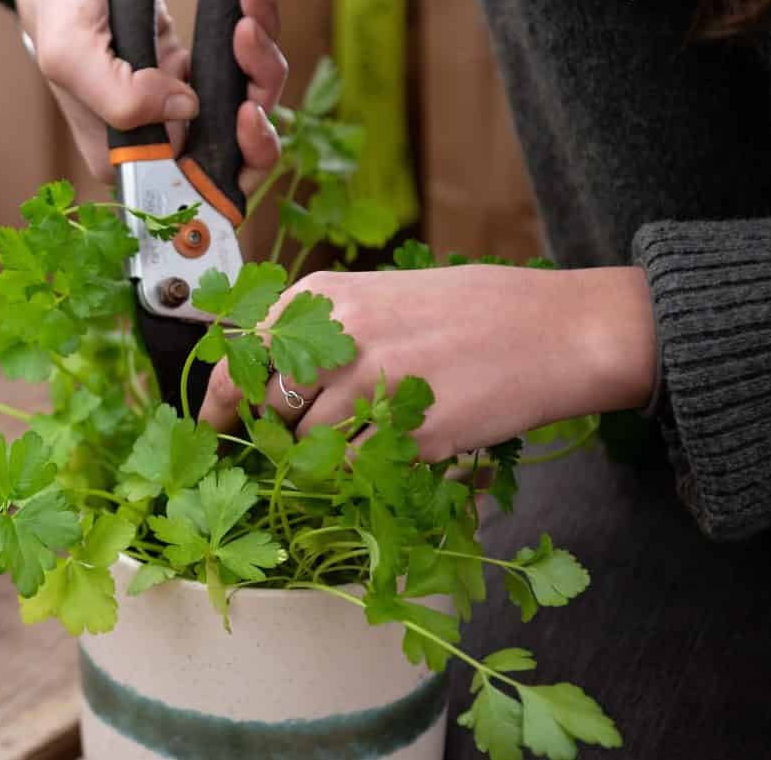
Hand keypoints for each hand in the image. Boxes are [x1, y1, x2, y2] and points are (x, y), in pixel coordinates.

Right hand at [5, 0, 289, 189]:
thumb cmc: (60, 4)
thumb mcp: (71, 51)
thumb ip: (120, 97)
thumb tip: (186, 109)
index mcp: (127, 157)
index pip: (201, 188)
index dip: (236, 156)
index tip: (245, 110)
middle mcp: (160, 140)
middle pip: (240, 143)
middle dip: (259, 87)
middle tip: (250, 33)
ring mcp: (181, 107)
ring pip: (250, 96)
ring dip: (262, 43)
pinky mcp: (196, 72)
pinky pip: (246, 61)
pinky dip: (263, 19)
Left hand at [198, 265, 658, 461]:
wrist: (558, 331)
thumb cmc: (473, 311)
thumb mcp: (384, 295)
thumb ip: (325, 329)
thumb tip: (269, 376)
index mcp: (327, 295)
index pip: (245, 353)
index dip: (224, 396)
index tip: (211, 422)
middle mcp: (340, 335)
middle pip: (269, 405)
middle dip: (271, 431)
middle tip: (285, 444)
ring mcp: (374, 386)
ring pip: (306, 444)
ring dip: (316, 457)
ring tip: (354, 445)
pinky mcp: (409, 434)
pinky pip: (354, 471)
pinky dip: (358, 475)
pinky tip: (385, 459)